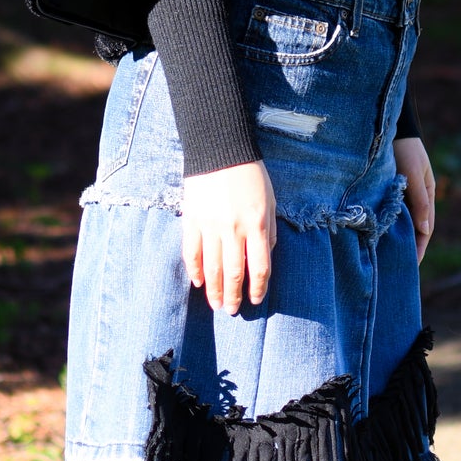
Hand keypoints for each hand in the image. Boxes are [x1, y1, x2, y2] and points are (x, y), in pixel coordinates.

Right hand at [182, 160, 277, 314]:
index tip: (256, 300)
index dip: (258, 288)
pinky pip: (191, 252)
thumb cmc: (250, 175)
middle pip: (235, 273)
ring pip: (212, 267)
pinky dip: (194, 270)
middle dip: (235, 296)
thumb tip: (266, 256)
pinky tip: (198, 282)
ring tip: (217, 305)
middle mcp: (234, 230)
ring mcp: (210, 226)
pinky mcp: (191, 221)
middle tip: (233, 310)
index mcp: (256, 225)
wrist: (219, 150)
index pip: (259, 267)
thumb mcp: (269, 201)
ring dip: (215, 290)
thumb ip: (269, 230)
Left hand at [394, 136, 435, 262]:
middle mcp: (415, 196)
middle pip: (413, 228)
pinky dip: (385, 224)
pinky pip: (389, 212)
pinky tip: (375, 234)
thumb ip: (419, 201)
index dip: (419, 248)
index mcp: (427, 195)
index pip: (426, 229)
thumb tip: (425, 230)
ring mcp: (402, 193)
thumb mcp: (413, 175)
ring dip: (395, 237)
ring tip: (384, 255)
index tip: (412, 266)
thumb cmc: (404, 149)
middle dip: (408, 247)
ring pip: (400, 222)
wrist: (387, 127)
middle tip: (396, 267)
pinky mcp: (387, 189)